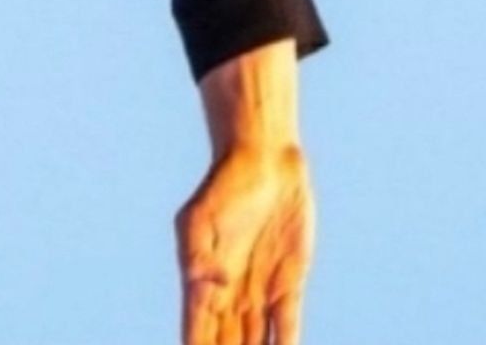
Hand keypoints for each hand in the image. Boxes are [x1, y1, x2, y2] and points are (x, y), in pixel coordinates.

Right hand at [176, 141, 314, 344]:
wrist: (263, 159)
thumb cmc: (225, 182)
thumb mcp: (200, 215)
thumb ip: (199, 252)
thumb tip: (210, 285)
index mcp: (201, 281)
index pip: (196, 333)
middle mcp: (229, 293)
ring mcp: (260, 291)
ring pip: (255, 343)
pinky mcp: (289, 284)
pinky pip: (288, 327)